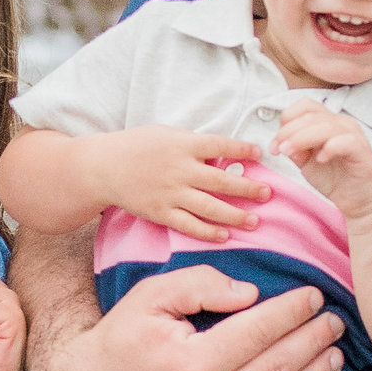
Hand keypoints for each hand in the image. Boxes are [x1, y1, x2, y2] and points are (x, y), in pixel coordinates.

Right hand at [39, 264, 342, 370]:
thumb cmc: (119, 342)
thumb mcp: (148, 298)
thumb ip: (199, 284)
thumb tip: (251, 294)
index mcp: (191, 364)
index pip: (259, 332)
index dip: (293, 311)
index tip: (314, 295)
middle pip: (279, 369)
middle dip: (314, 341)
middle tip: (335, 321)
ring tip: (335, 353)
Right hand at [104, 127, 273, 240]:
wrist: (103, 167)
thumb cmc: (137, 146)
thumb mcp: (167, 134)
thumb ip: (193, 144)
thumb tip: (221, 156)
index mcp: (183, 145)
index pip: (220, 146)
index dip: (242, 150)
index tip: (259, 154)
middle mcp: (180, 169)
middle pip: (222, 181)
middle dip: (248, 188)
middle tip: (268, 194)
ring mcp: (171, 193)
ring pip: (211, 207)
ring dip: (236, 215)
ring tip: (255, 221)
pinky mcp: (161, 213)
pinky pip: (189, 225)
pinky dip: (208, 232)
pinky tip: (225, 236)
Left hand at [274, 104, 371, 222]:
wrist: (358, 201)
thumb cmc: (335, 178)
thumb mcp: (306, 163)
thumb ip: (295, 150)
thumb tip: (282, 142)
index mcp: (326, 122)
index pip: (304, 107)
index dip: (285, 121)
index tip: (275, 144)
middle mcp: (341, 123)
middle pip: (311, 115)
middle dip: (289, 131)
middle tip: (278, 149)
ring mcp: (353, 135)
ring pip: (326, 126)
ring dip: (302, 138)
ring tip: (291, 153)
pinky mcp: (362, 150)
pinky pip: (346, 141)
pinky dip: (330, 147)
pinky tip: (320, 159)